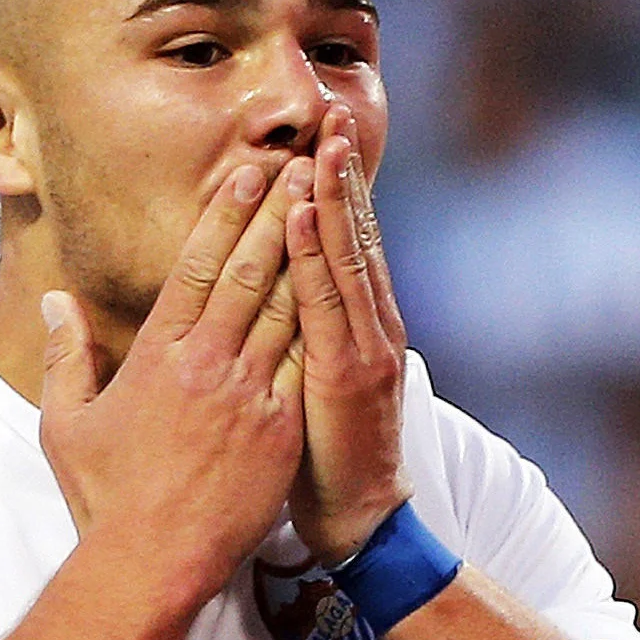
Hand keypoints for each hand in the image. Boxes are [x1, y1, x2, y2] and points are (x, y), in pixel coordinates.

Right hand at [37, 154, 310, 604]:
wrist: (152, 560)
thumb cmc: (104, 497)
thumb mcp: (66, 424)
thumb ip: (67, 356)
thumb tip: (57, 304)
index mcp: (157, 358)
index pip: (195, 270)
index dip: (224, 218)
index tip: (247, 177)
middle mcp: (208, 365)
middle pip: (250, 273)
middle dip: (278, 214)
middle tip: (302, 167)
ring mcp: (251, 395)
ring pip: (288, 307)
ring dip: (310, 252)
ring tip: (327, 208)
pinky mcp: (282, 427)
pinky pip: (309, 360)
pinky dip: (326, 317)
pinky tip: (343, 284)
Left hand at [282, 104, 409, 556]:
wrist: (355, 517)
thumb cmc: (317, 456)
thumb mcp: (304, 386)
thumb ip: (294, 341)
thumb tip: (273, 305)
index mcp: (350, 327)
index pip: (340, 247)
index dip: (330, 196)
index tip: (312, 146)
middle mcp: (366, 325)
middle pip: (352, 238)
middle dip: (341, 180)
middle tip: (327, 122)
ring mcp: (363, 344)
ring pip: (346, 257)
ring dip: (334, 199)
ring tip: (319, 148)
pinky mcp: (350, 372)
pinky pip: (329, 303)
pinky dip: (319, 255)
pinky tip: (305, 215)